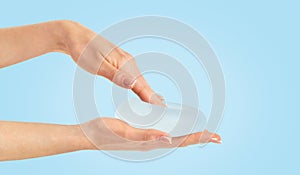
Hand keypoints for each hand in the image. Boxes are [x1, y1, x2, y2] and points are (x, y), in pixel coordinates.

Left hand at [60, 21, 163, 105]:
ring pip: (140, 80)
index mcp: (124, 63)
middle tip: (163, 110)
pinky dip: (141, 86)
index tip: (160, 108)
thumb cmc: (83, 50)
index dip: (151, 98)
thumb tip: (133, 84)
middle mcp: (128, 61)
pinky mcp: (121, 62)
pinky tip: (142, 90)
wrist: (75, 36)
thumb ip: (115, 75)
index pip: (141, 84)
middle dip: (153, 97)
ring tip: (157, 104)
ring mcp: (126, 61)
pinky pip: (135, 77)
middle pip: (144, 83)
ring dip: (148, 92)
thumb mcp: (96, 65)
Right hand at [81, 117, 221, 150]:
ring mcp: (146, 140)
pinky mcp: (141, 134)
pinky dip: (175, 130)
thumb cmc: (104, 132)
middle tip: (216, 135)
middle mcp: (151, 143)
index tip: (215, 136)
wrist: (89, 135)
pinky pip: (163, 133)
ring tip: (202, 133)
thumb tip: (169, 140)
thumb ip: (145, 137)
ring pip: (173, 137)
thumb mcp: (125, 132)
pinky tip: (176, 128)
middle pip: (181, 140)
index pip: (181, 141)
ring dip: (189, 135)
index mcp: (150, 143)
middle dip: (199, 138)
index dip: (199, 137)